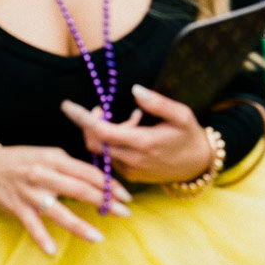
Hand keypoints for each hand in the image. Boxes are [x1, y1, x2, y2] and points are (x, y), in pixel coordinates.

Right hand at [0, 143, 132, 254]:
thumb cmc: (23, 160)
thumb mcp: (48, 153)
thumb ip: (71, 164)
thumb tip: (98, 175)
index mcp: (55, 158)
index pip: (88, 172)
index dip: (109, 184)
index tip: (126, 195)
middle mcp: (44, 175)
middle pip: (81, 190)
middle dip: (105, 202)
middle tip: (125, 212)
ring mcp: (31, 194)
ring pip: (60, 212)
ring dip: (81, 226)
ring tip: (99, 237)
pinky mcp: (18, 209)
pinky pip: (33, 226)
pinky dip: (42, 239)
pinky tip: (53, 251)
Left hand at [61, 85, 214, 184]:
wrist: (197, 166)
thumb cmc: (189, 136)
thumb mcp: (181, 114)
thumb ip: (157, 102)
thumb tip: (135, 89)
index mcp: (143, 143)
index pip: (102, 131)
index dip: (83, 118)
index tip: (67, 106)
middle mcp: (131, 160)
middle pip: (94, 142)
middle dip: (92, 123)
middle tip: (104, 108)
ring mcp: (129, 170)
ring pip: (100, 150)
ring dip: (105, 132)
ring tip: (132, 120)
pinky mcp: (129, 175)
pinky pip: (109, 157)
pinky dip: (112, 142)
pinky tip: (133, 133)